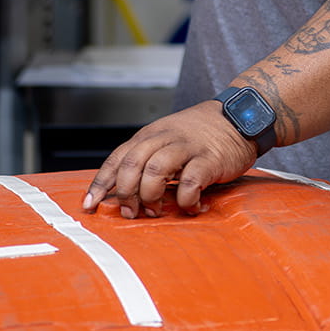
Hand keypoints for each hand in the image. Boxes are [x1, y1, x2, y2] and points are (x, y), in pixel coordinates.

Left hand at [81, 101, 257, 217]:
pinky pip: (190, 182)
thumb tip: (120, 189)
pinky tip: (190, 207)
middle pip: (132, 164)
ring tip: (157, 211)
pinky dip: (186, 200)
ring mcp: (187, 147)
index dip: (101, 183)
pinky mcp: (210, 160)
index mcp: (150, 135)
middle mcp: (164, 138)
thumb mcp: (166, 139)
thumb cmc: (199, 135)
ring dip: (150, 196)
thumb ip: (146, 158)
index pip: (118, 158)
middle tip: (130, 213)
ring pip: (155, 170)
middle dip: (126, 193)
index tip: (89, 206)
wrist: (240, 117)